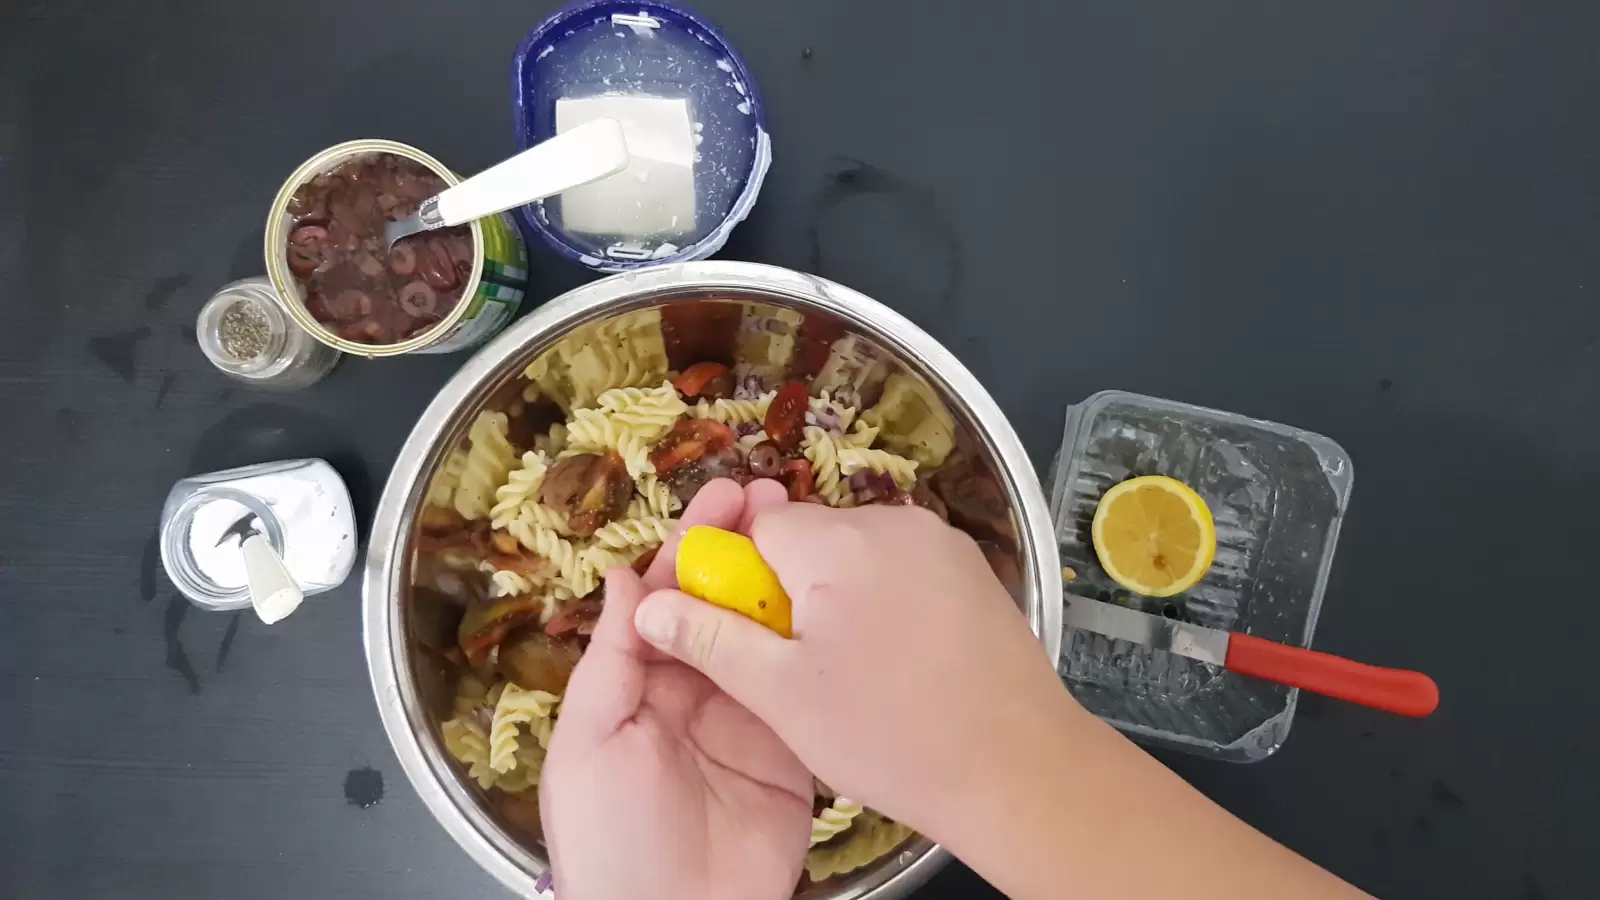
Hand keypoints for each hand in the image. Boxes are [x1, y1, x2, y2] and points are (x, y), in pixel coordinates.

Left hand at [541, 479, 811, 899]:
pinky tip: (838, 604)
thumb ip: (611, 658)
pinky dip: (820, 648)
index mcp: (638, 683)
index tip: (724, 497)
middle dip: (748, 549)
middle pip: (724, 605)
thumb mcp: (589, 741)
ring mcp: (747, 719)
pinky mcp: (792, 750)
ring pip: (768, 637)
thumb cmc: (610, 837)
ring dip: (788, 584)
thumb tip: (619, 577)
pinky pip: (805, 690)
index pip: (667, 597)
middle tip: (778, 497)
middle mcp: (694, 691)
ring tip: (817, 532)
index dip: (693, 544)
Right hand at [632, 499, 1067, 833]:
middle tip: (805, 666)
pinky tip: (899, 662)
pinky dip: (887, 602)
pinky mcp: (972, 568)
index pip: (759, 528)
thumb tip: (647, 606)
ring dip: (841, 597)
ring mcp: (941, 542)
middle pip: (809, 536)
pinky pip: (902, 567)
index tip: (755, 638)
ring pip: (856, 553)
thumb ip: (711, 639)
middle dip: (793, 590)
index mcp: (840, 542)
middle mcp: (894, 522)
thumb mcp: (782, 694)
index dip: (744, 583)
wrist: (1018, 767)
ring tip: (857, 671)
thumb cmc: (893, 736)